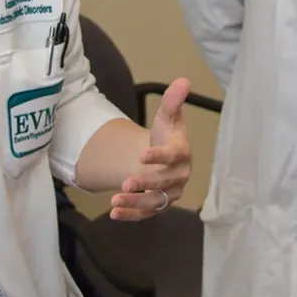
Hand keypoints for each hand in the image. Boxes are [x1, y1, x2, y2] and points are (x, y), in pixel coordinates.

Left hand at [111, 78, 192, 220]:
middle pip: (164, 182)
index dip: (159, 156)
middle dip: (145, 184)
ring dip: (135, 203)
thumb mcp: (166, 116)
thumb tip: (183, 80)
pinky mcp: (160, 205)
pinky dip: (131, 215)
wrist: (162, 156)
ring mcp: (170, 192)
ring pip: (155, 202)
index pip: (174, 155)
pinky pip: (146, 214)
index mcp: (182, 152)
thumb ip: (172, 101)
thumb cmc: (165, 134)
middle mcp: (179, 175)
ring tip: (114, 202)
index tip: (142, 155)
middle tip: (125, 184)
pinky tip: (113, 214)